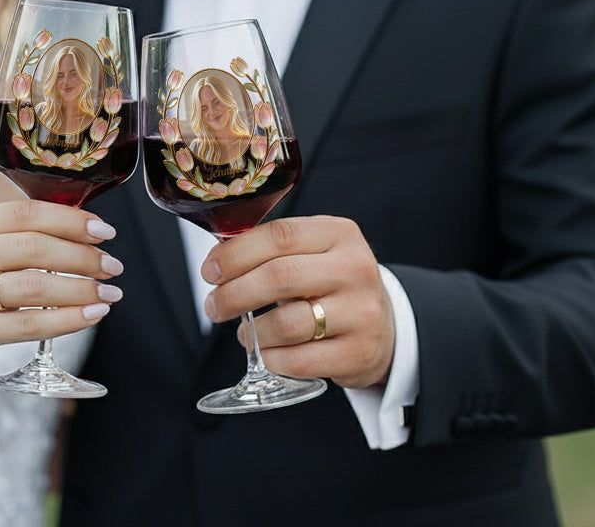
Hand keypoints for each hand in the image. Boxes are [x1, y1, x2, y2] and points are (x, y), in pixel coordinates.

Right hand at [0, 200, 122, 394]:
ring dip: (81, 289)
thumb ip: (13, 238)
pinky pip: (27, 324)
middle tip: (113, 267)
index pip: (24, 212)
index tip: (104, 231)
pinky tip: (90, 316)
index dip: (70, 220)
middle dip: (83, 255)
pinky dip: (67, 320)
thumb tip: (83, 230)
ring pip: (34, 285)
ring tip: (109, 294)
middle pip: (33, 246)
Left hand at [201, 215, 393, 388]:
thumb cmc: (331, 283)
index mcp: (338, 233)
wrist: (385, 326)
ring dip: (253, 331)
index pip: (278, 235)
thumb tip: (217, 260)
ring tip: (245, 333)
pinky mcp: (359, 353)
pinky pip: (299, 360)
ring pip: (287, 323)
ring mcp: (361, 312)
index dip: (235, 253)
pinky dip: (272, 359)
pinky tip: (267, 352)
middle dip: (233, 294)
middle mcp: (354, 268)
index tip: (210, 271)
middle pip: (278, 277)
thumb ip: (272, 249)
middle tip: (213, 306)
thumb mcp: (313, 251)